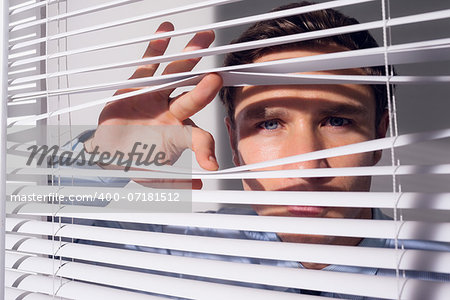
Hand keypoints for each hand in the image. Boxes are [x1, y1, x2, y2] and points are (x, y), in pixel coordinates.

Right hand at [86, 22, 222, 188]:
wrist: (110, 151)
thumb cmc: (136, 162)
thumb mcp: (156, 178)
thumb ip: (176, 183)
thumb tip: (199, 187)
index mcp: (180, 135)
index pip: (198, 138)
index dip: (205, 150)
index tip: (209, 165)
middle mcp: (173, 113)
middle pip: (193, 97)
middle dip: (206, 88)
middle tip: (215, 78)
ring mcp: (158, 97)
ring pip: (177, 75)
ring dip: (190, 57)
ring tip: (203, 39)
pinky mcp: (140, 86)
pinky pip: (149, 66)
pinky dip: (156, 50)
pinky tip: (165, 33)